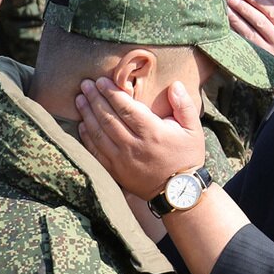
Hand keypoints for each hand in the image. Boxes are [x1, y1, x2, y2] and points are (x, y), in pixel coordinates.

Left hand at [75, 77, 205, 199]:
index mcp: (153, 133)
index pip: (126, 108)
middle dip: (95, 99)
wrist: (179, 192)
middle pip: (108, 118)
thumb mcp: (193, 129)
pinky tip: (81, 125)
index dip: (111, 93)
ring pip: (98, 133)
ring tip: (79, 99)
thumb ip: (184, 105)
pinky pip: (96, 152)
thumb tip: (175, 84)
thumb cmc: (187, 157)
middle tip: (85, 84)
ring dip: (87, 114)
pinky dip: (87, 137)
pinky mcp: (115, 172)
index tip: (101, 81)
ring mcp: (122, 160)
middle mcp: (134, 146)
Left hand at [227, 0, 273, 76]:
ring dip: (237, 20)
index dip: (261, 3)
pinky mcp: (256, 62)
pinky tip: (226, 27)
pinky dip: (235, 35)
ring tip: (226, 9)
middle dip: (245, 9)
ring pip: (250, 34)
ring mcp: (268, 55)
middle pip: (261, 23)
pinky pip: (244, 46)